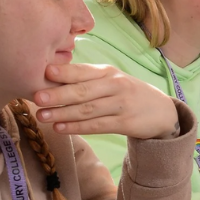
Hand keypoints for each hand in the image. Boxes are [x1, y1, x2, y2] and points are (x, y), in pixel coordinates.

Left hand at [33, 63, 178, 139]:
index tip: (45, 72)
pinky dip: (77, 127)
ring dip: (63, 113)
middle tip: (37, 97)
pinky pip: (96, 126)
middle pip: (83, 91)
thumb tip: (51, 78)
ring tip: (42, 116)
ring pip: (87, 110)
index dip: (65, 71)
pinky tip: (60, 128)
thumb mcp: (112, 80)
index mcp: (108, 72)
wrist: (161, 111)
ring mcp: (121, 105)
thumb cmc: (127, 93)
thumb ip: (88, 79)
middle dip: (59, 94)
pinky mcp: (125, 123)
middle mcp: (115, 86)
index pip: (84, 71)